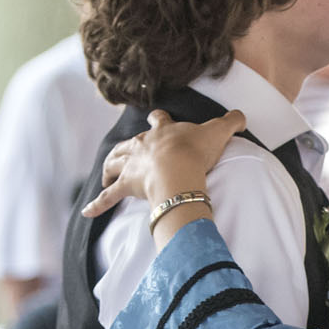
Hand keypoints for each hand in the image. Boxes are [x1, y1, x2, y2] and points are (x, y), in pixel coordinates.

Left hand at [81, 109, 245, 221]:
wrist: (178, 168)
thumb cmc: (196, 150)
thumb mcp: (219, 131)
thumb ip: (232, 122)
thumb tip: (241, 117)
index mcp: (163, 131)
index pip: (158, 120)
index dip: (158, 119)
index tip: (156, 118)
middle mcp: (143, 145)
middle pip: (128, 143)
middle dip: (125, 148)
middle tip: (124, 154)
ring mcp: (133, 165)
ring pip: (114, 163)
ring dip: (108, 169)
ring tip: (104, 175)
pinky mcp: (128, 186)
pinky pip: (109, 197)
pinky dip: (97, 204)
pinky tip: (87, 212)